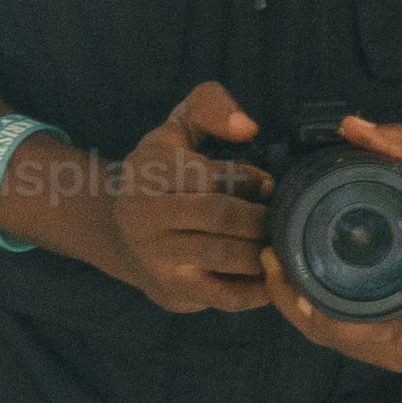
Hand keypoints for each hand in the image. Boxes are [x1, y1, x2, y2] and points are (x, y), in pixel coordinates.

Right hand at [81, 81, 272, 313]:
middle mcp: (144, 215)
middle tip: (279, 216)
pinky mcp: (173, 291)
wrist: (122, 232)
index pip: (213, 176)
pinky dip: (260, 288)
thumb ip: (209, 106)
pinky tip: (273, 272)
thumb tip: (246, 127)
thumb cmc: (165, 173)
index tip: (268, 186)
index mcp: (148, 171)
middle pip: (223, 217)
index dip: (253, 180)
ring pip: (228, 256)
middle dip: (261, 216)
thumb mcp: (177, 128)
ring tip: (276, 239)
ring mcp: (156, 258)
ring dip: (264, 248)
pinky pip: (227, 297)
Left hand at [268, 114, 401, 371]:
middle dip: (290, 300)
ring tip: (282, 273)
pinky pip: (351, 344)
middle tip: (271, 260)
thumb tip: (350, 127)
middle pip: (328, 334)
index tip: (274, 258)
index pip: (339, 322)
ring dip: (303, 313)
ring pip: (335, 343)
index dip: (295, 296)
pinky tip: (306, 295)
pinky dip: (324, 322)